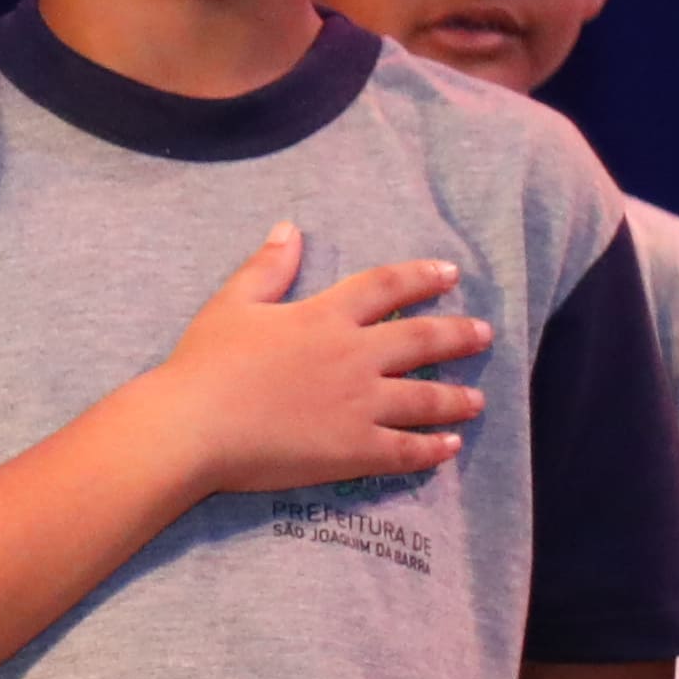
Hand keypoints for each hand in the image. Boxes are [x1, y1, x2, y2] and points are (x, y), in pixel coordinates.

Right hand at [144, 227, 482, 494]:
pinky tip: (450, 447)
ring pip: (424, 397)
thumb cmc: (205, 364)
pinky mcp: (354, 450)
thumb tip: (289, 228)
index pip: (385, 287)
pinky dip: (432, 449)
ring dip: (456, 397)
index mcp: (324, 317)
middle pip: (421, 339)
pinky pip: (405, 450)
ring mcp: (359, 405)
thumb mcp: (232, 304)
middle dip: (457, 336)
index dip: (420, 278)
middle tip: (485, 335)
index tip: (449, 274)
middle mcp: (354, 356)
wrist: (193, 426)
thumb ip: (266, 267)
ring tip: (478, 400)